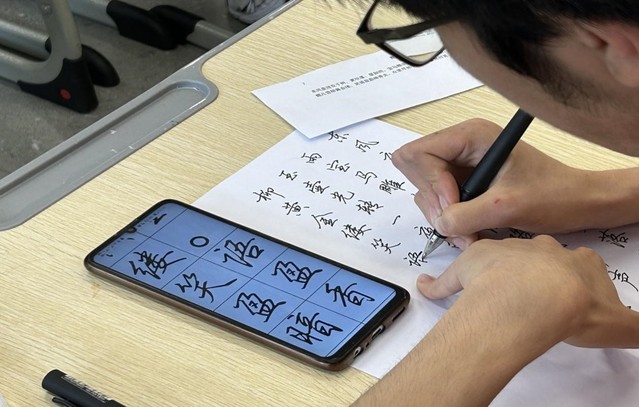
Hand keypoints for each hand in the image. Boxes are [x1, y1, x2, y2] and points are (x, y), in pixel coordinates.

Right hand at [392, 118, 604, 248]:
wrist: (578, 204)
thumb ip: (465, 215)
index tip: (453, 205)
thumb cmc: (552, 196)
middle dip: (433, 203)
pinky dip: (449, 221)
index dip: (431, 182)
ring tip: (470, 234)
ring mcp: (460, 164)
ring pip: (425, 191)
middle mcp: (460, 145)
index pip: (419, 154)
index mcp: (470, 135)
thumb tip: (438, 225)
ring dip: (442, 216)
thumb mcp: (507, 207)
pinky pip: (439, 203)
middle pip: (416, 172)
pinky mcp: (464, 183)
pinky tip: (471, 231)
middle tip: (458, 225)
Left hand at [418, 235, 638, 348]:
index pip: (579, 265)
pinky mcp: (472, 260)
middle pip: (537, 258)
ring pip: (496, 260)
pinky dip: (439, 283)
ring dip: (493, 276)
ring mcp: (504, 250)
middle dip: (534, 276)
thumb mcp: (619, 324)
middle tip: (530, 300)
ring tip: (489, 298)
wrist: (539, 297)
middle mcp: (540, 249)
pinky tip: (428, 288)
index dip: (574, 283)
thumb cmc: (577, 308)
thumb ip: (635, 327)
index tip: (571, 299)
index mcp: (577, 261)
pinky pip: (450, 275)